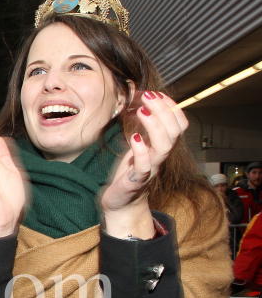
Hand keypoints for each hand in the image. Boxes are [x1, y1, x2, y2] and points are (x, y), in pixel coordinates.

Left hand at [102, 91, 188, 238]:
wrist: (121, 204)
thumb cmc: (128, 173)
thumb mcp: (136, 146)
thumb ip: (141, 128)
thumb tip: (139, 102)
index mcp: (161, 147)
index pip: (178, 124)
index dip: (171, 107)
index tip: (156, 93)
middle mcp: (159, 158)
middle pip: (174, 132)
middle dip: (164, 110)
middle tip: (148, 95)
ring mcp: (150, 169)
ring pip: (164, 146)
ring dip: (155, 125)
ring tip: (142, 110)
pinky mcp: (136, 181)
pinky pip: (145, 165)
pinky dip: (141, 149)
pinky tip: (134, 137)